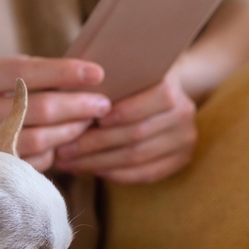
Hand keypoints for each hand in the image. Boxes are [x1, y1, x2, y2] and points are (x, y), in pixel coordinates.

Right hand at [0, 57, 111, 169]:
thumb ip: (4, 78)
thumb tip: (63, 76)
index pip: (27, 71)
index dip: (66, 72)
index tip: (97, 72)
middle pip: (38, 109)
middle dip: (77, 107)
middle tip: (103, 105)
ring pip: (35, 141)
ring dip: (67, 133)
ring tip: (87, 125)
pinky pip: (22, 165)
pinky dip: (45, 156)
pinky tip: (58, 148)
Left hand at [53, 70, 196, 183]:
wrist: (160, 99)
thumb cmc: (129, 85)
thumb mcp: (123, 75)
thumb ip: (107, 82)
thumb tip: (68, 96)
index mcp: (172, 87)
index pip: (151, 100)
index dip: (121, 111)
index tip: (87, 118)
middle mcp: (184, 114)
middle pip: (137, 133)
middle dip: (95, 143)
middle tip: (63, 149)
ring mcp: (185, 140)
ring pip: (137, 157)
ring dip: (98, 163)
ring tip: (69, 163)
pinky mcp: (180, 161)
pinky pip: (145, 174)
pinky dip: (115, 174)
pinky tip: (92, 171)